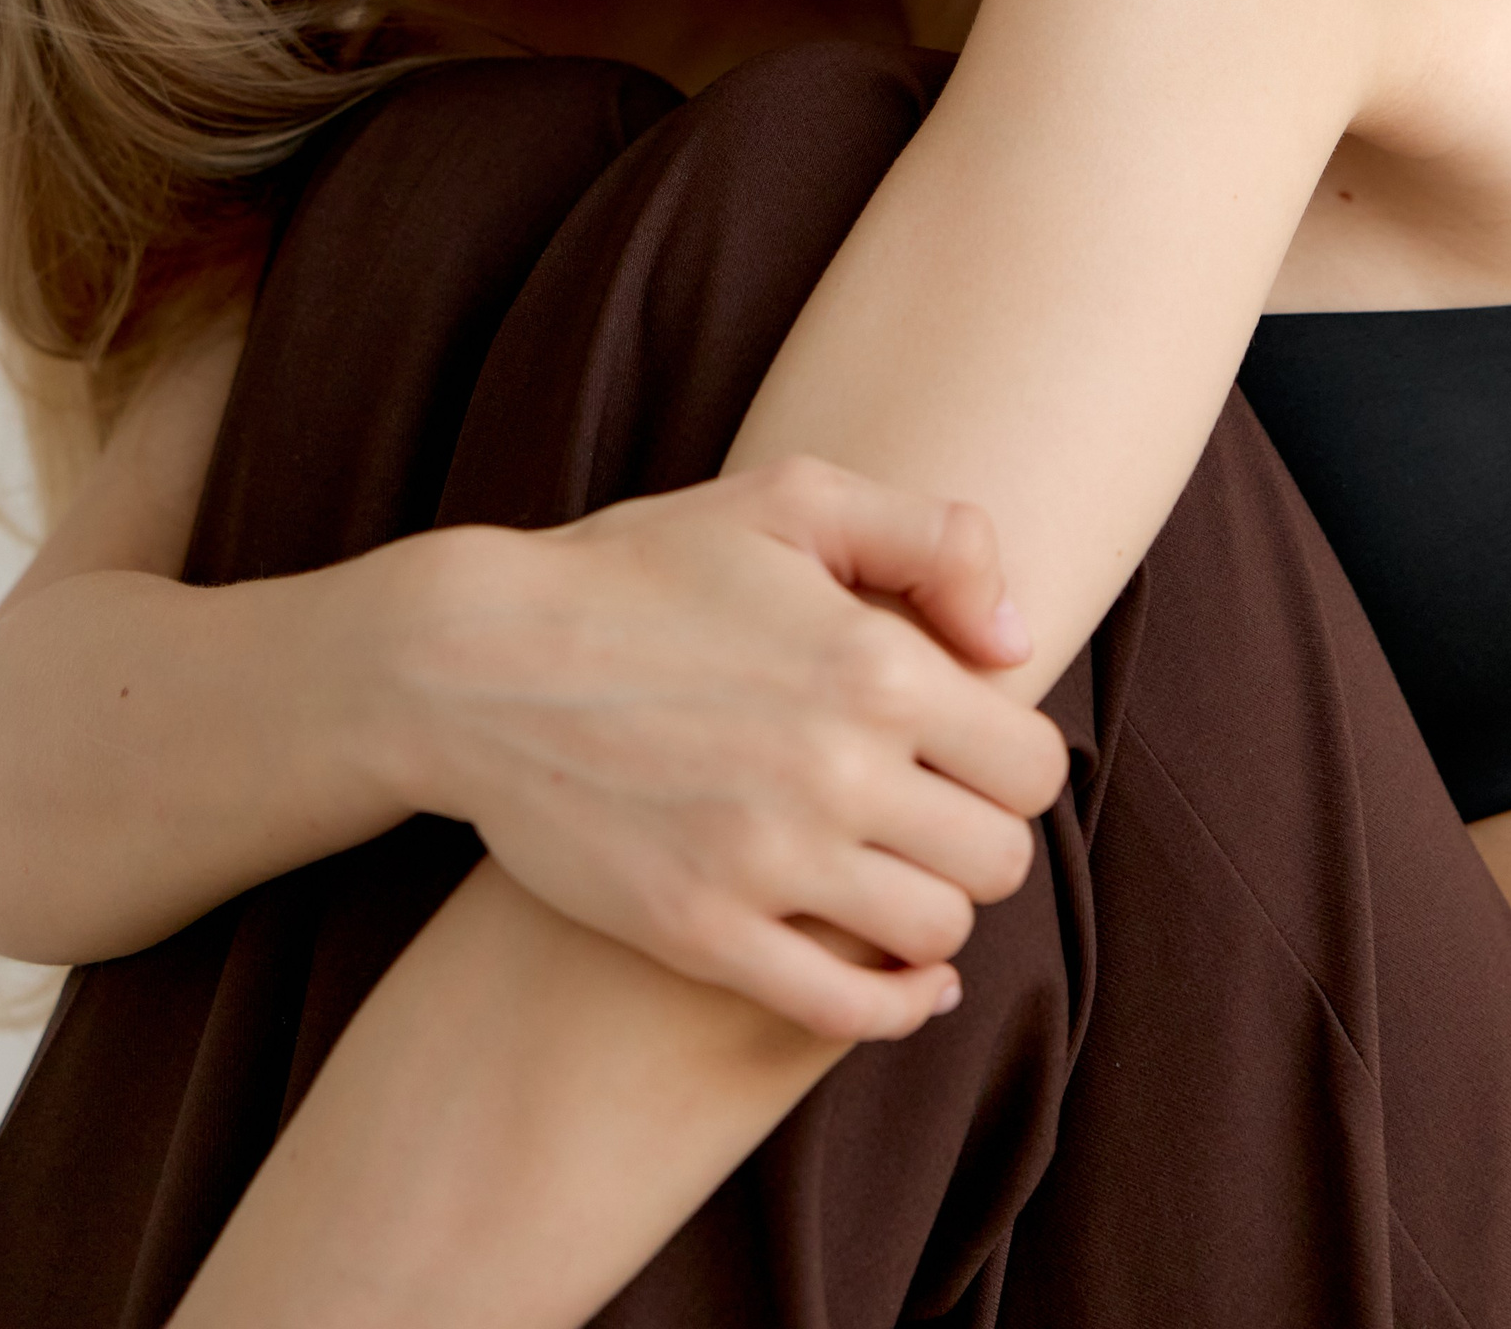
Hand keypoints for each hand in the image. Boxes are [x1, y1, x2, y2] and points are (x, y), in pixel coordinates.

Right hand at [383, 458, 1071, 1040]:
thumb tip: (1016, 647)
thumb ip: (935, 541)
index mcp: (872, 664)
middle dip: (976, 835)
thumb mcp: (791, 498)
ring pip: (936, 936)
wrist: (477, 659)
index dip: (1010, 759)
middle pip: (999, 860)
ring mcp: (766, 862)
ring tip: (890, 869)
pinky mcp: (701, 933)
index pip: (1033, 765)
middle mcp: (834, 771)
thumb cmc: (641, 570)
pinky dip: (893, 1006)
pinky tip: (894, 974)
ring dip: (930, 910)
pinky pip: (849, 1012)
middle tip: (925, 810)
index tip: (963, 748)